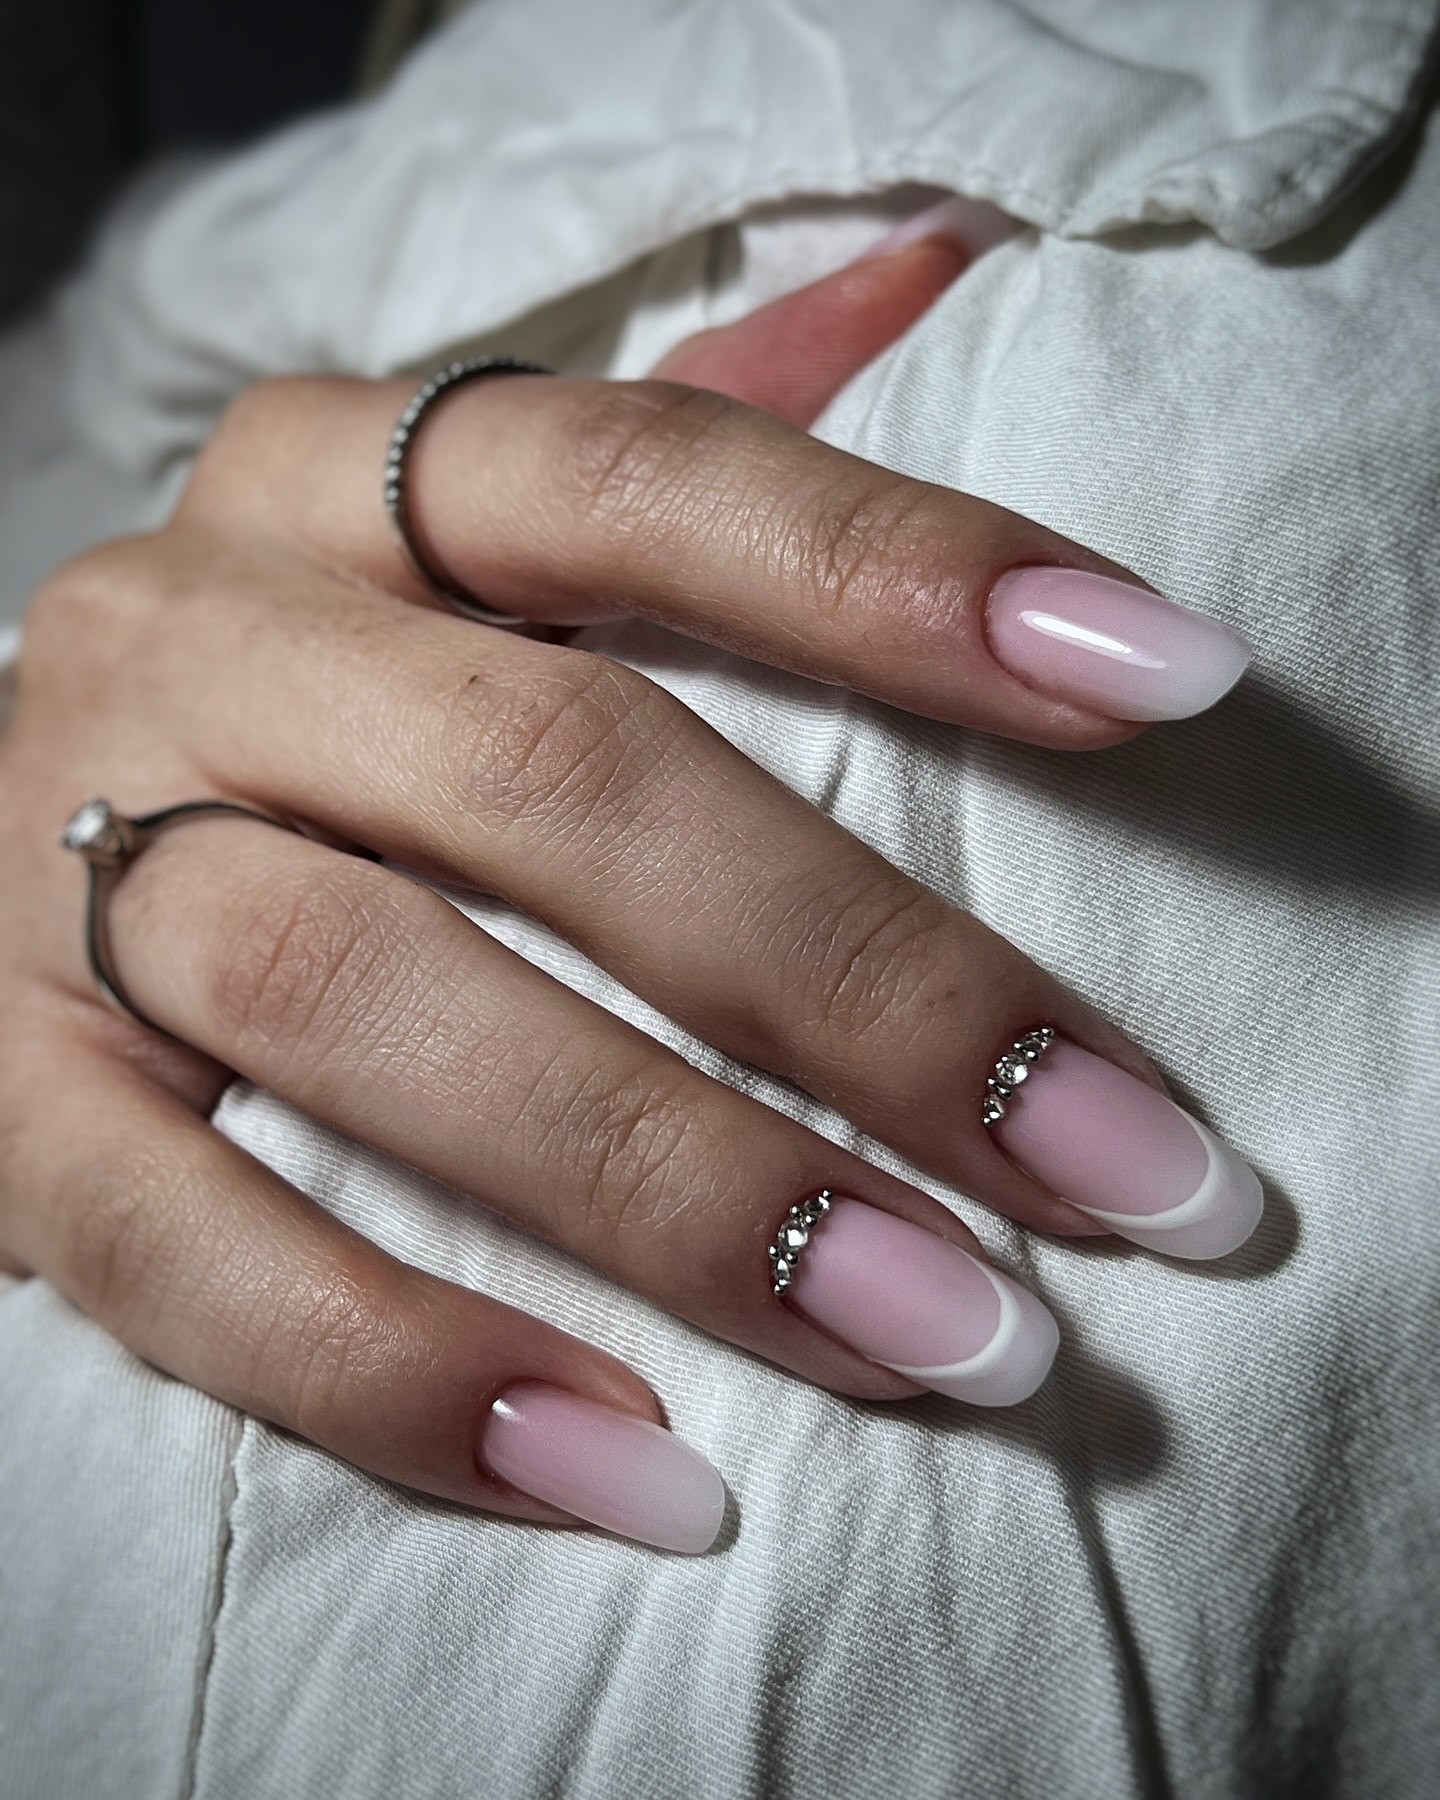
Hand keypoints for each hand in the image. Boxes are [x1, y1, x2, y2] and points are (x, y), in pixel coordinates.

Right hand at [0, 213, 1259, 1552]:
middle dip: (860, 977)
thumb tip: (932, 282)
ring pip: (378, 1004)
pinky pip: (187, 1251)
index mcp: (345, 485)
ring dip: (683, 1189)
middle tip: (1111, 1161)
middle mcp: (198, 636)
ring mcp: (58, 866)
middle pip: (552, 772)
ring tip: (945, 1333)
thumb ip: (673, 464)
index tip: (1161, 681)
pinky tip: (640, 1471)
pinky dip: (408, 1368)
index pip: (644, 472)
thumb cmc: (320, 713)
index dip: (899, 565)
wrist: (0, 848)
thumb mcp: (459, 555)